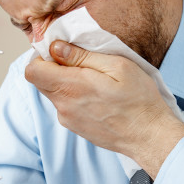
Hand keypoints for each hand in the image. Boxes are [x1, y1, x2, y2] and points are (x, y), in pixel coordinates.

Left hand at [24, 41, 183, 177]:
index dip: (42, 56)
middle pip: (41, 82)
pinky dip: (74, 96)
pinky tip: (98, 96)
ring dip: (66, 82)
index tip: (61, 50)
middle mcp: (64, 106)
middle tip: (81, 62)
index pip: (33, 70)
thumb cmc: (139, 100)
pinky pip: (65, 106)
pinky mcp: (76, 128)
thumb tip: (56, 48)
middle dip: (54, 67)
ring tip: (94, 80)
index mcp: (72, 87)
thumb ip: (82, 56)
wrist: (150, 136)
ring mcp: (69, 120)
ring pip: (54, 94)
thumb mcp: (117, 66)